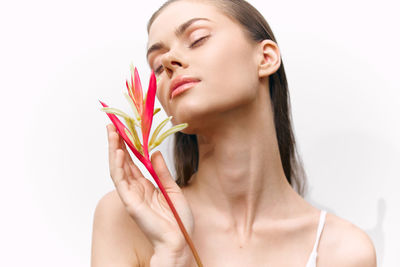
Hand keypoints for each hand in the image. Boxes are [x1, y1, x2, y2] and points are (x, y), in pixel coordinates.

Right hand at [106, 123, 194, 250]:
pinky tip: (118, 152)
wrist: (179, 239)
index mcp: (145, 186)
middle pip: (122, 162)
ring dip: (113, 150)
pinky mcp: (130, 202)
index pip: (132, 162)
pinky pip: (121, 181)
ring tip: (112, 132)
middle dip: (116, 143)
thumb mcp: (172, 189)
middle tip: (112, 125)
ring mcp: (131, 195)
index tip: (124, 130)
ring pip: (118, 168)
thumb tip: (155, 152)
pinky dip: (118, 166)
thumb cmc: (177, 219)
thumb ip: (162, 172)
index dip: (127, 146)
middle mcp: (135, 189)